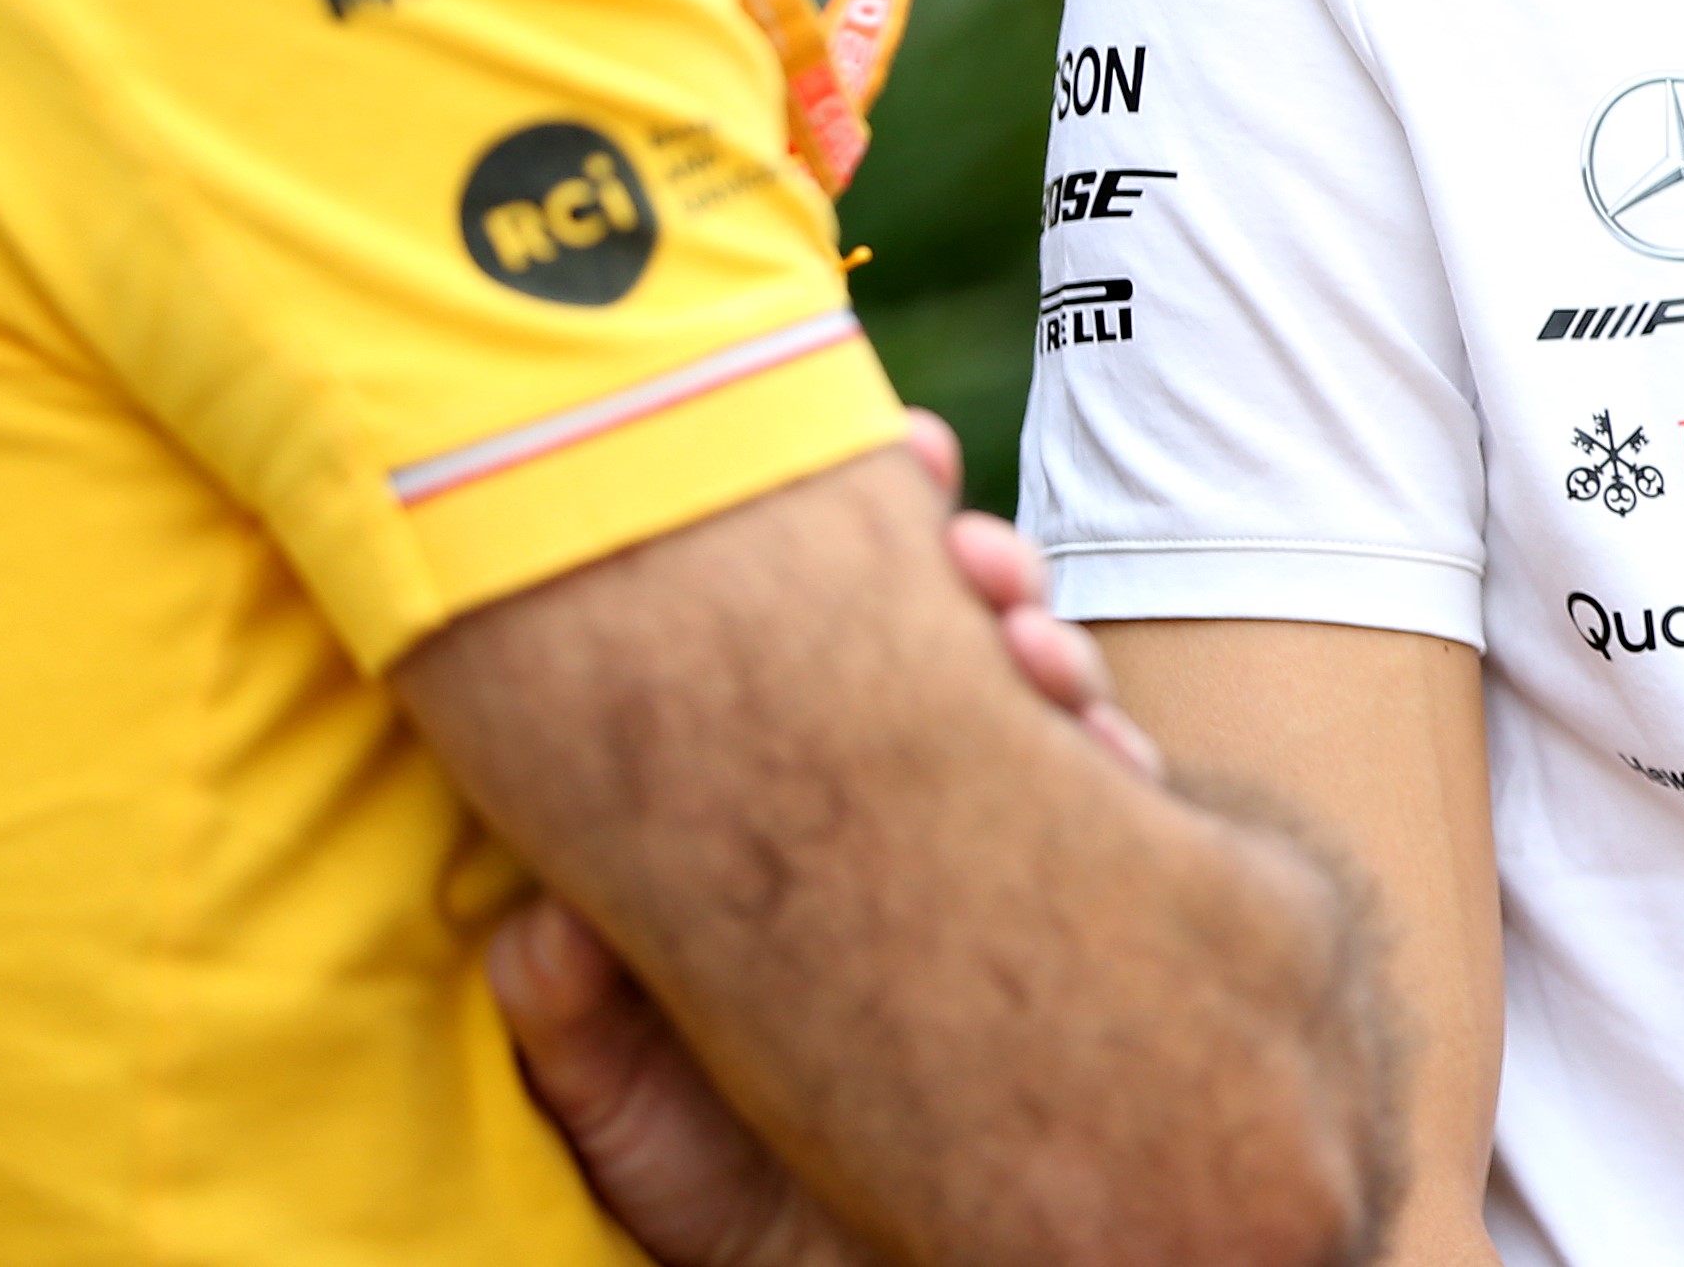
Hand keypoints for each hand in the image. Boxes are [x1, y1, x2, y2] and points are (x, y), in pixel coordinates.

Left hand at [496, 415, 1163, 1257]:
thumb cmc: (770, 1220)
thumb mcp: (653, 1144)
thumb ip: (588, 1046)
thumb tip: (535, 927)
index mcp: (816, 850)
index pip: (844, 673)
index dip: (871, 564)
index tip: (891, 490)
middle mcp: (929, 841)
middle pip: (966, 665)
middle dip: (987, 584)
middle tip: (975, 559)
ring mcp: (1033, 885)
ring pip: (1061, 725)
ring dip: (1056, 662)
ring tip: (1034, 647)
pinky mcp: (1127, 943)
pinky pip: (1147, 832)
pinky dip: (1131, 775)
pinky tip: (1110, 753)